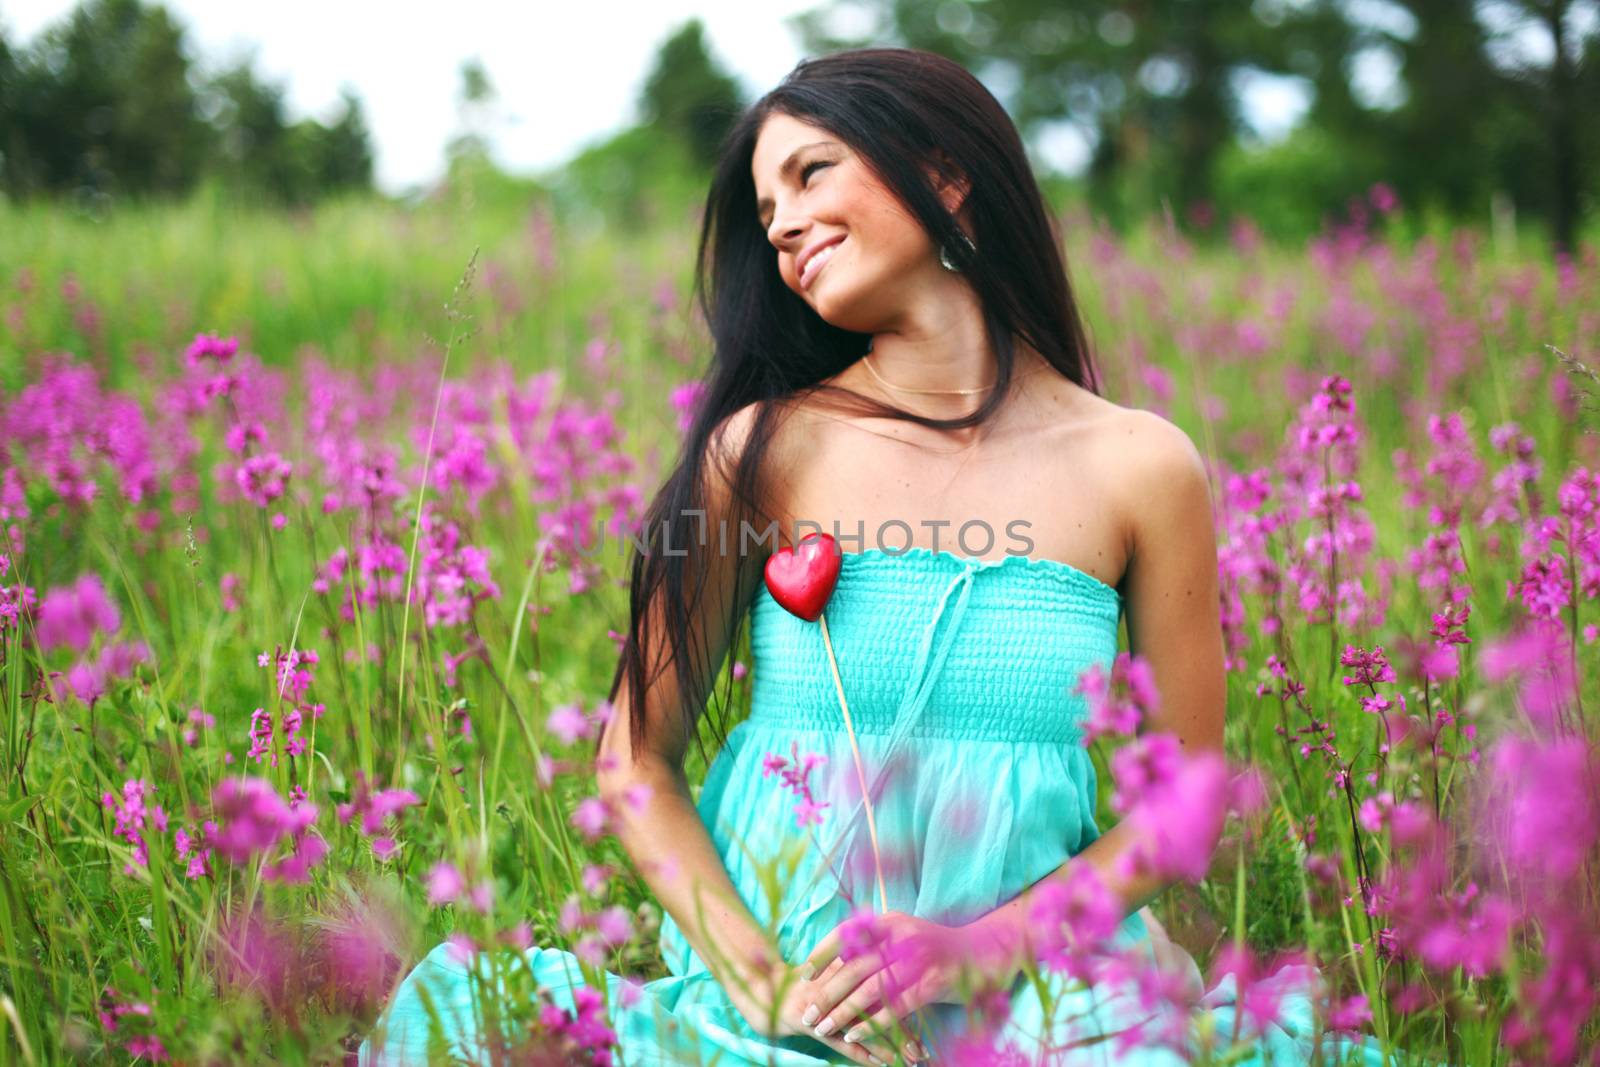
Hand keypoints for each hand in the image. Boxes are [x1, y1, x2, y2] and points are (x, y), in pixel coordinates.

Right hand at [721, 953, 912, 1066]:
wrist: (767, 988)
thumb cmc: (803, 979)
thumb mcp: (830, 966)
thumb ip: (854, 961)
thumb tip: (888, 950)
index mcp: (849, 968)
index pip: (886, 984)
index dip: (910, 999)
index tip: (929, 1013)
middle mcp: (843, 987)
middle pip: (882, 1009)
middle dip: (905, 1031)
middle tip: (924, 1049)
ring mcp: (830, 1008)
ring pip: (868, 1029)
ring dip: (891, 1046)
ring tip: (912, 1060)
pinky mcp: (818, 1025)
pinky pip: (845, 1043)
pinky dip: (864, 1054)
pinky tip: (882, 1065)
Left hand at [797, 911, 967, 1062]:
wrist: (982, 952)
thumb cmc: (935, 947)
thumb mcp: (904, 934)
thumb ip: (875, 943)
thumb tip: (837, 958)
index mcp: (891, 922)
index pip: (847, 934)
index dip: (822, 954)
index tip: (804, 974)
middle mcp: (902, 938)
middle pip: (854, 967)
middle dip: (826, 993)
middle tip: (808, 1013)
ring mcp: (918, 960)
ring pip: (871, 990)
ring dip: (843, 1012)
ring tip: (823, 1027)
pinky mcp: (932, 983)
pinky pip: (895, 1007)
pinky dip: (872, 1024)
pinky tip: (854, 1035)